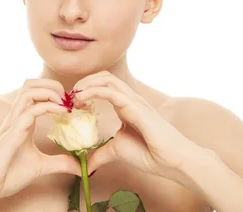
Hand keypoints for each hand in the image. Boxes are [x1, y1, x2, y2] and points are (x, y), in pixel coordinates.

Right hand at [0, 79, 81, 202]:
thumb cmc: (7, 174)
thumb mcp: (40, 166)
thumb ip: (59, 163)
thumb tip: (80, 167)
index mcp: (22, 121)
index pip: (35, 93)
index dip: (54, 92)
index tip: (72, 104)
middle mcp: (16, 117)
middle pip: (30, 84)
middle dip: (52, 85)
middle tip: (69, 99)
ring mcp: (12, 124)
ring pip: (28, 91)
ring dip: (49, 92)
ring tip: (64, 103)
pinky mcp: (11, 134)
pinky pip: (29, 112)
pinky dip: (47, 108)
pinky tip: (62, 113)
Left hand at [72, 71, 202, 180]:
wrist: (173, 161)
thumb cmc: (150, 154)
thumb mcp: (117, 151)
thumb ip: (100, 153)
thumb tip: (85, 164)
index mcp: (126, 105)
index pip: (104, 85)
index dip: (86, 89)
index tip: (71, 103)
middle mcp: (130, 99)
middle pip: (104, 76)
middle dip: (84, 82)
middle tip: (69, 96)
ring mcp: (134, 101)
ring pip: (107, 79)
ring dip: (86, 84)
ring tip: (73, 96)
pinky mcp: (136, 107)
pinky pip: (111, 92)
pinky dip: (92, 91)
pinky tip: (80, 100)